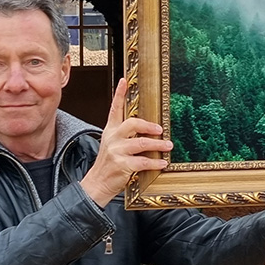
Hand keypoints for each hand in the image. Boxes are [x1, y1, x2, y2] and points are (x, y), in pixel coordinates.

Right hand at [80, 79, 172, 206]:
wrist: (96, 184)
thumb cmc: (109, 165)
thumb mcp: (113, 146)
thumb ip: (126, 136)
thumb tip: (149, 129)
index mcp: (110, 131)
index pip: (114, 109)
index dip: (119, 94)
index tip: (124, 80)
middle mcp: (112, 138)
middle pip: (132, 124)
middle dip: (149, 125)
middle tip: (160, 129)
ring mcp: (116, 152)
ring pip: (141, 143)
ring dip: (157, 145)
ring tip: (168, 146)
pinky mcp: (122, 165)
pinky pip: (143, 162)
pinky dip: (155, 162)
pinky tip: (163, 163)